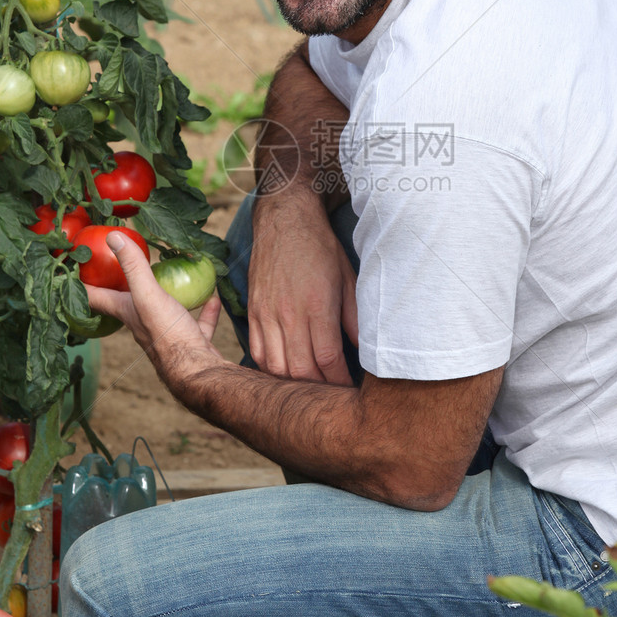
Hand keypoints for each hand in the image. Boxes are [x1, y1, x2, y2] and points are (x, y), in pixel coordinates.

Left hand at [84, 232, 225, 382]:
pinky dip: (203, 309)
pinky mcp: (190, 341)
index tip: (71, 267)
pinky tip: (212, 298)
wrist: (199, 371)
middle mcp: (142, 323)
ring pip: (162, 312)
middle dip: (121, 286)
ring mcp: (167, 333)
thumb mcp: (148, 295)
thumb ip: (133, 266)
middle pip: (126, 303)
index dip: (80, 283)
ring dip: (164, 296)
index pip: (95, 297)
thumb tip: (113, 236)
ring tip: (169, 278)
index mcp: (126, 312)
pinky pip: (196, 322)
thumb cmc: (168, 334)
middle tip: (120, 265)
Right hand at [247, 197, 357, 384]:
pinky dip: (270, 371)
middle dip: (319, 390)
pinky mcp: (252, 311)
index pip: (328, 359)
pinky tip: (284, 376)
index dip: (339, 381)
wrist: (285, 219)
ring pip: (276, 367)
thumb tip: (363, 350)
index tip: (351, 391)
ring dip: (293, 385)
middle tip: (333, 398)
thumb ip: (354, 317)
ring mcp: (266, 313)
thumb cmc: (321, 248)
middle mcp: (288, 314)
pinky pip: (257, 352)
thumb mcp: (349, 278)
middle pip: (300, 370)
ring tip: (311, 391)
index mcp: (317, 306)